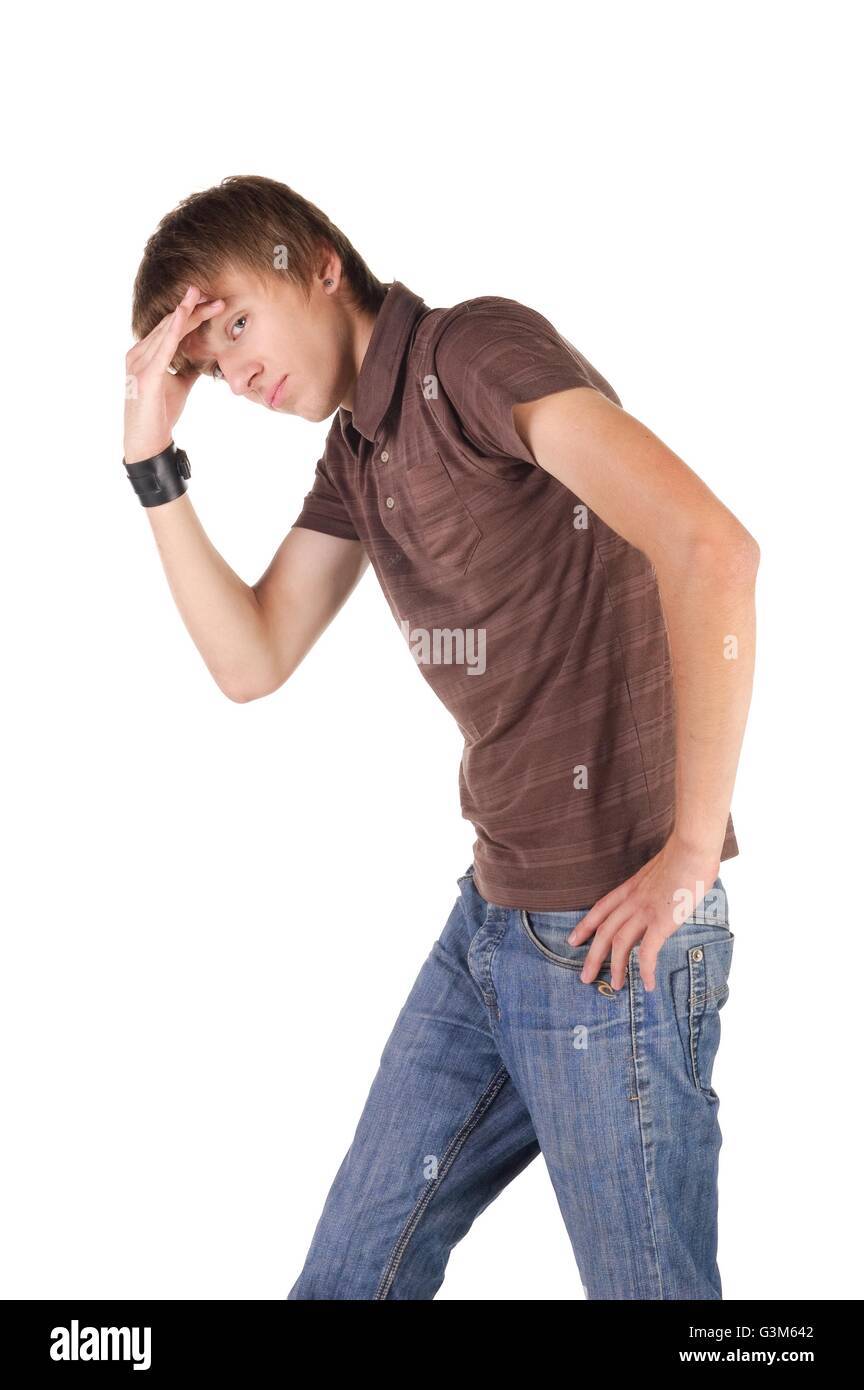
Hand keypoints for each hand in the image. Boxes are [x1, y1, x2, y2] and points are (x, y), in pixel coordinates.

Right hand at [124, 284, 223, 464]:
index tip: (213, 304)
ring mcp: (140, 362)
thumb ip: (188, 368)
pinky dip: (173, 329)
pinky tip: (184, 315)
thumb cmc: (161, 414)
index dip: (192, 315)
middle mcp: (138, 353)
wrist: (148, 441)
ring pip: (167, 331)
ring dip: (187, 313)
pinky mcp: (146, 374)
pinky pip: (163, 347)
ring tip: (203, 297)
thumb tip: (206, 358)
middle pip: (169, 325)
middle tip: (214, 295)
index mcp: (145, 354)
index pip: (171, 328)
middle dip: (193, 309)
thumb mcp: (180, 385)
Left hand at [567, 835, 721, 991]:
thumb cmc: (684, 855)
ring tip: (615, 986)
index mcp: (630, 888)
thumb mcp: (659, 870)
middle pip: (603, 932)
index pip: (600, 909)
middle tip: (585, 977)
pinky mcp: (661, 922)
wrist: (691, 849)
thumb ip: (655, 885)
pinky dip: (646, 971)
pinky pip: (648, 953)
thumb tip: (663, 893)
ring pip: (619, 944)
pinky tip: (648, 985)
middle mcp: (631, 901)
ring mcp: (644, 912)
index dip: (584, 926)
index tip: (573, 940)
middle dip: (592, 957)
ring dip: (616, 968)